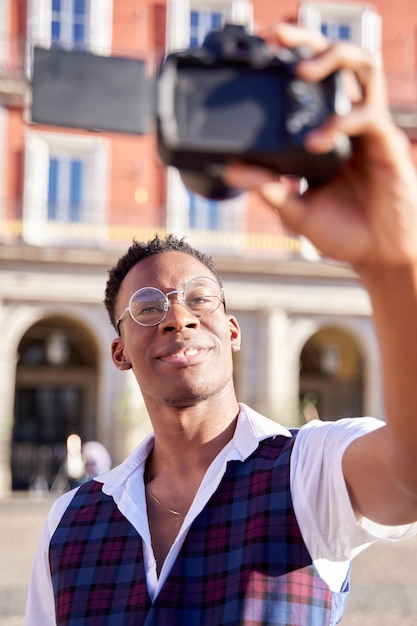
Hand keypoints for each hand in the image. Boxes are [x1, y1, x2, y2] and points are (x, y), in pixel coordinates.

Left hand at [224, 23, 416, 277]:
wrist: (377, 256)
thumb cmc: (343, 232)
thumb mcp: (295, 210)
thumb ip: (267, 188)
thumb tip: (230, 169)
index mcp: (326, 134)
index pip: (311, 85)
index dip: (290, 61)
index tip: (258, 53)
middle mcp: (347, 124)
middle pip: (336, 61)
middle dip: (308, 41)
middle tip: (277, 37)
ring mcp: (368, 130)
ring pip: (361, 68)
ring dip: (331, 60)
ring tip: (300, 73)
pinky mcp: (385, 142)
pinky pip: (366, 115)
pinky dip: (338, 122)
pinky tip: (315, 142)